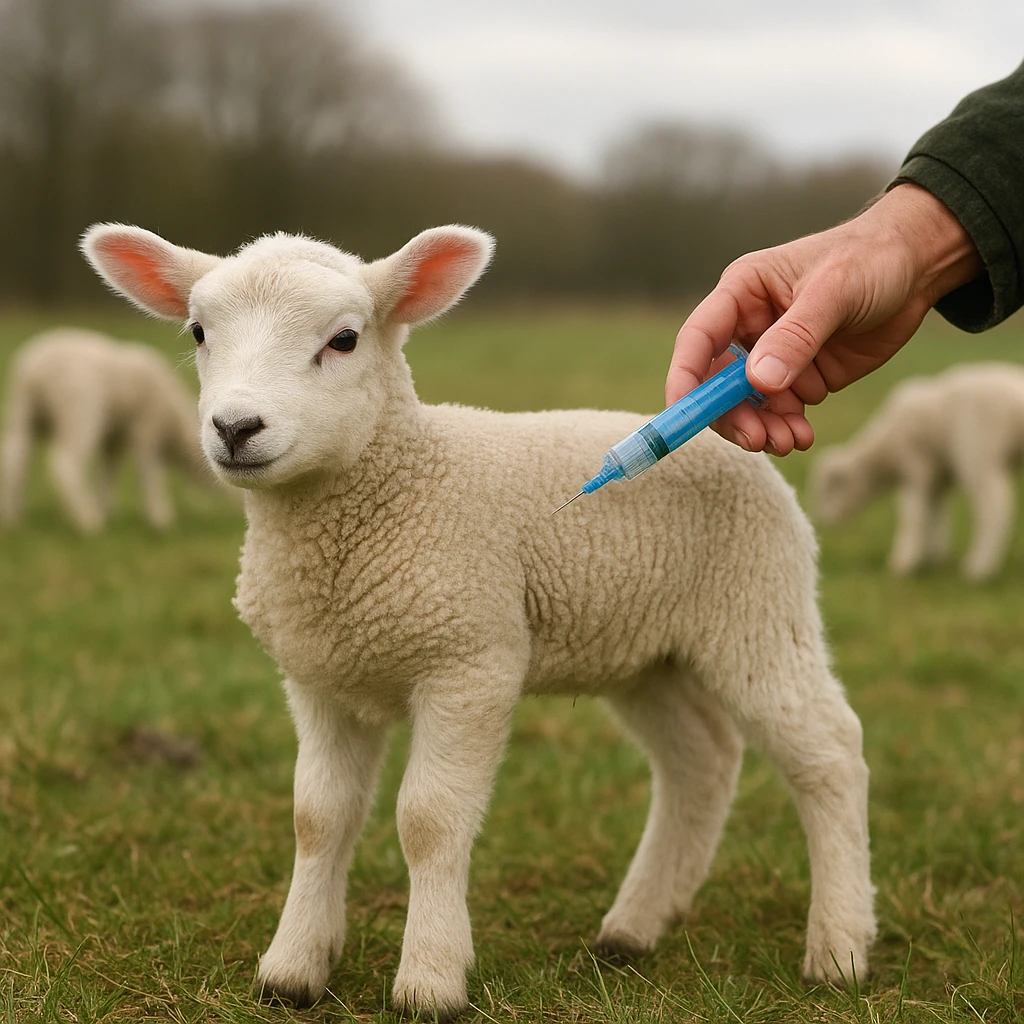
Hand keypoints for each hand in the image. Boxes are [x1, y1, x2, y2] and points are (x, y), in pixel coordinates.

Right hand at [666, 183, 982, 454]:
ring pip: (749, 405)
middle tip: (756, 439)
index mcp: (742, 294)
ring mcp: (773, 356)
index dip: (685, 378)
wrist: (918, 267)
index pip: (698, 340)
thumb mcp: (833, 291)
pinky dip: (786, 428)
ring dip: (763, 427)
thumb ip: (795, 337)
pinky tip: (803, 435)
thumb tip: (758, 382)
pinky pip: (780, 412)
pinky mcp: (800, 377)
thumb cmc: (869, 259)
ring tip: (790, 440)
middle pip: (717, 383)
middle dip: (732, 414)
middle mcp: (748, 327)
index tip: (684, 413)